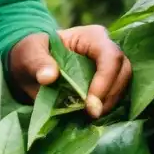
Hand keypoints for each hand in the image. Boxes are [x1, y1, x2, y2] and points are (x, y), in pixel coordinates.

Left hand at [8, 25, 131, 118]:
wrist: (30, 66)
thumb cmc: (31, 53)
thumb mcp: (29, 54)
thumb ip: (38, 63)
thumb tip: (48, 77)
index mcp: (92, 36)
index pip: (110, 56)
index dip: (105, 80)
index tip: (90, 103)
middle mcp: (107, 49)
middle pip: (124, 72)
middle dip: (110, 95)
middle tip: (91, 114)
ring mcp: (110, 67)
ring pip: (124, 86)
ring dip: (110, 104)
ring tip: (89, 116)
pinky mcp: (108, 84)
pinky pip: (117, 97)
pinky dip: (106, 108)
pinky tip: (90, 117)